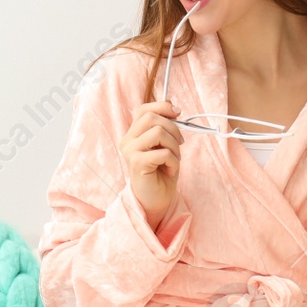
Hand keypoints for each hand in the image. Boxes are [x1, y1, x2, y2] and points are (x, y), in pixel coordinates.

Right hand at [120, 99, 183, 229]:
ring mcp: (130, 152)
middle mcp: (127, 141)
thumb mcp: (165, 145)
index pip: (144, 109)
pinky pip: (163, 152)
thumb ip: (165, 126)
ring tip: (173, 160)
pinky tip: (170, 170)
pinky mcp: (137, 164)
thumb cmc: (161, 173)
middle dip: (173, 129)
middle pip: (152, 118)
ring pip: (158, 132)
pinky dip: (174, 161)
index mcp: (133, 134)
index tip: (178, 114)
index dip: (162, 107)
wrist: (156, 200)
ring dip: (174, 146)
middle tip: (179, 145)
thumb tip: (173, 106)